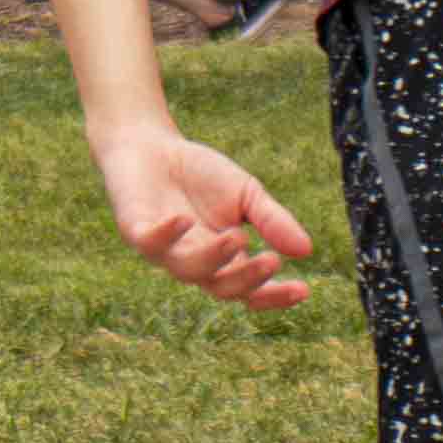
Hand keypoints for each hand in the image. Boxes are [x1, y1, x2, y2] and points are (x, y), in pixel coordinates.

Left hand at [92, 120, 315, 309]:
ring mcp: (164, 250)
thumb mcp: (246, 194)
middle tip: (272, 260)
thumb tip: (306, 250)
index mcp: (225, 259)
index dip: (275, 296)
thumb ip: (272, 220)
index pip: (251, 290)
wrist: (151, 146)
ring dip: (214, 258)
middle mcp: (194, 262)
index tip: (304, 289)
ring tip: (237, 237)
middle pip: (223, 289)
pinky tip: (183, 220)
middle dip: (248, 278)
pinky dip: (166, 234)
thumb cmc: (201, 176)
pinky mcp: (136, 229)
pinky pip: (148, 243)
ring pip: (188, 271)